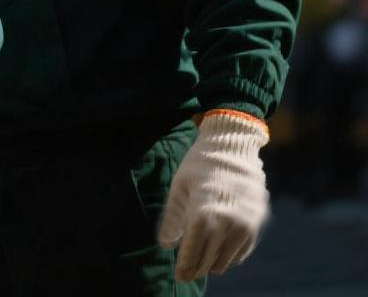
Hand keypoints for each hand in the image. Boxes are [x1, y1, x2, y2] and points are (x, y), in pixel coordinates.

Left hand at [157, 111, 269, 280]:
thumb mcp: (180, 186)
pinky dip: (230, 257)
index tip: (178, 275)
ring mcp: (245, 223)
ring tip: (201, 266)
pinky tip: (220, 257)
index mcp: (204, 209)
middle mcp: (227, 220)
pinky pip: (243, 250)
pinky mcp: (257, 223)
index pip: (193, 247)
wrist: (233, 147)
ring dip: (213, 265)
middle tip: (186, 275)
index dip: (185, 264)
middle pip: (210, 256)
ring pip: (228, 257)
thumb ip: (173, 217)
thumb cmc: (199, 164)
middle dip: (196, 267)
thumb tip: (165, 245)